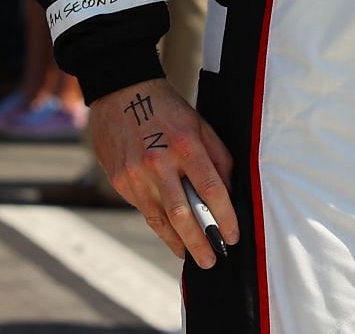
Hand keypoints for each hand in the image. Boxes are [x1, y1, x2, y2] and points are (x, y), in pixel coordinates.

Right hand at [89, 79, 238, 268]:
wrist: (122, 93)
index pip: (211, 189)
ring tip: (193, 257)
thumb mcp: (200, 125)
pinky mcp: (120, 181)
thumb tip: (228, 193)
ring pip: (160, 218)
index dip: (225, 217)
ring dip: (179, 242)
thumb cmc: (168, 110)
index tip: (233, 236)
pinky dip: (160, 227)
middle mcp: (159, 162)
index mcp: (185, 145)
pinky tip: (172, 238)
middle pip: (183, 213)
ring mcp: (136, 174)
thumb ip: (218, 158)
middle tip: (212, 260)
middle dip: (200, 241)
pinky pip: (145, 209)